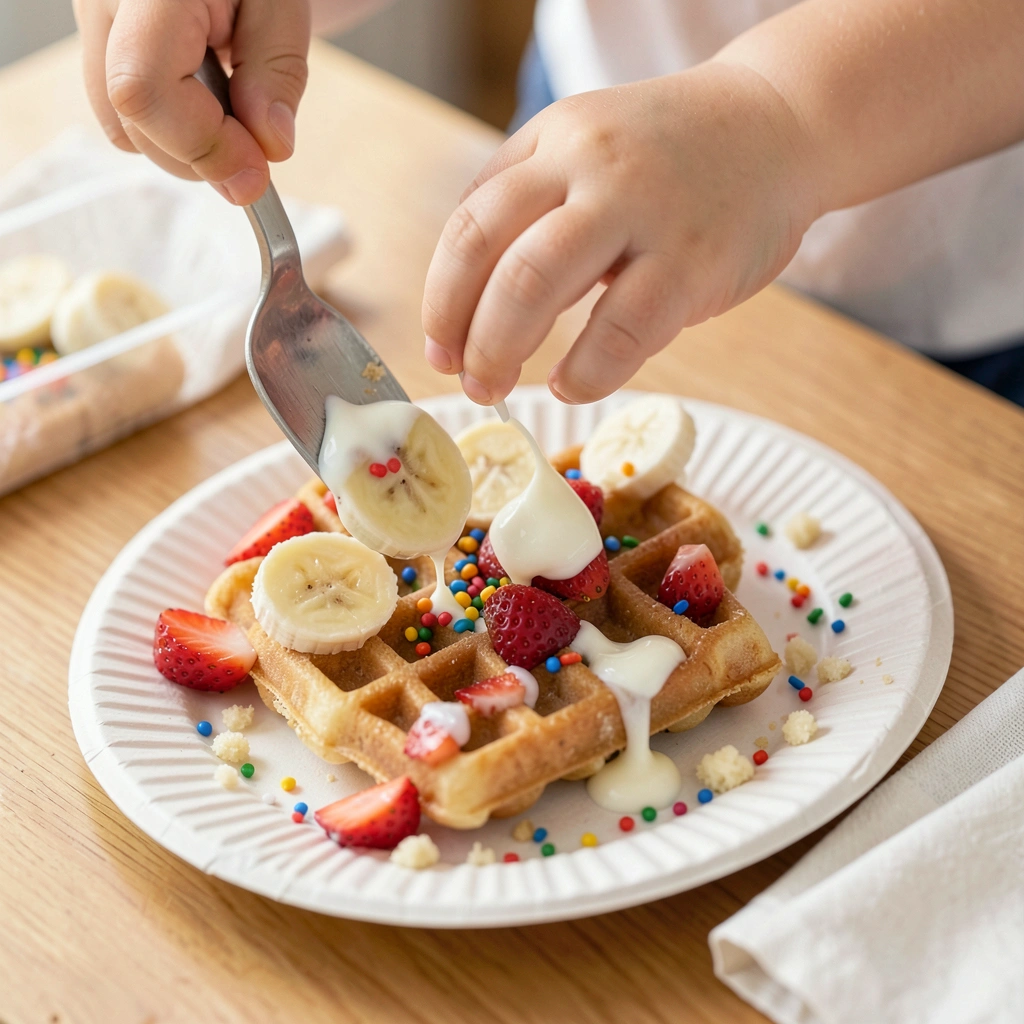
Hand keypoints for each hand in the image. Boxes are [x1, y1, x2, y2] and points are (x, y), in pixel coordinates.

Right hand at [73, 0, 310, 203]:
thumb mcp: (285, 1)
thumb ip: (279, 71)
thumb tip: (269, 144)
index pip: (143, 88)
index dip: (202, 146)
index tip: (256, 172)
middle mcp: (101, 0)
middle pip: (130, 120)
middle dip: (202, 154)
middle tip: (256, 143)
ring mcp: (89, 20)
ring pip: (121, 127)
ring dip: (187, 144)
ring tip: (232, 107)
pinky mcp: (98, 42)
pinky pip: (124, 114)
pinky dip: (173, 127)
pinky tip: (206, 97)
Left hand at [422, 63, 819, 404]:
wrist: (781, 125)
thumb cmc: (674, 153)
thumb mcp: (586, 146)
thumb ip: (526, 201)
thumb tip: (464, 299)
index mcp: (553, 141)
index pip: (469, 225)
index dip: (442, 298)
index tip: (439, 346)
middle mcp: (588, 167)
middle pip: (493, 259)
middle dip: (466, 335)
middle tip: (468, 379)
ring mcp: (641, 211)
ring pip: (537, 286)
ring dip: (503, 352)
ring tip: (500, 387)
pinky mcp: (691, 261)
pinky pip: (619, 332)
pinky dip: (584, 372)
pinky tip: (572, 385)